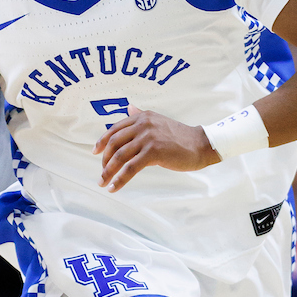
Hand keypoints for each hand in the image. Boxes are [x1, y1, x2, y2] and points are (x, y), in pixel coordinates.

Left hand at [94, 106, 218, 191]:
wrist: (201, 144)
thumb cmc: (180, 137)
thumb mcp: (158, 122)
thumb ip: (141, 116)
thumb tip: (128, 108)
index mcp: (142, 117)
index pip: (115, 129)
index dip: (102, 141)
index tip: (95, 152)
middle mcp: (143, 124)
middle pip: (114, 143)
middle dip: (104, 160)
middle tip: (101, 174)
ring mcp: (147, 137)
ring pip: (119, 157)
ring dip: (108, 172)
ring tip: (103, 183)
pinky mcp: (153, 152)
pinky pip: (130, 168)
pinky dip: (119, 180)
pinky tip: (113, 188)